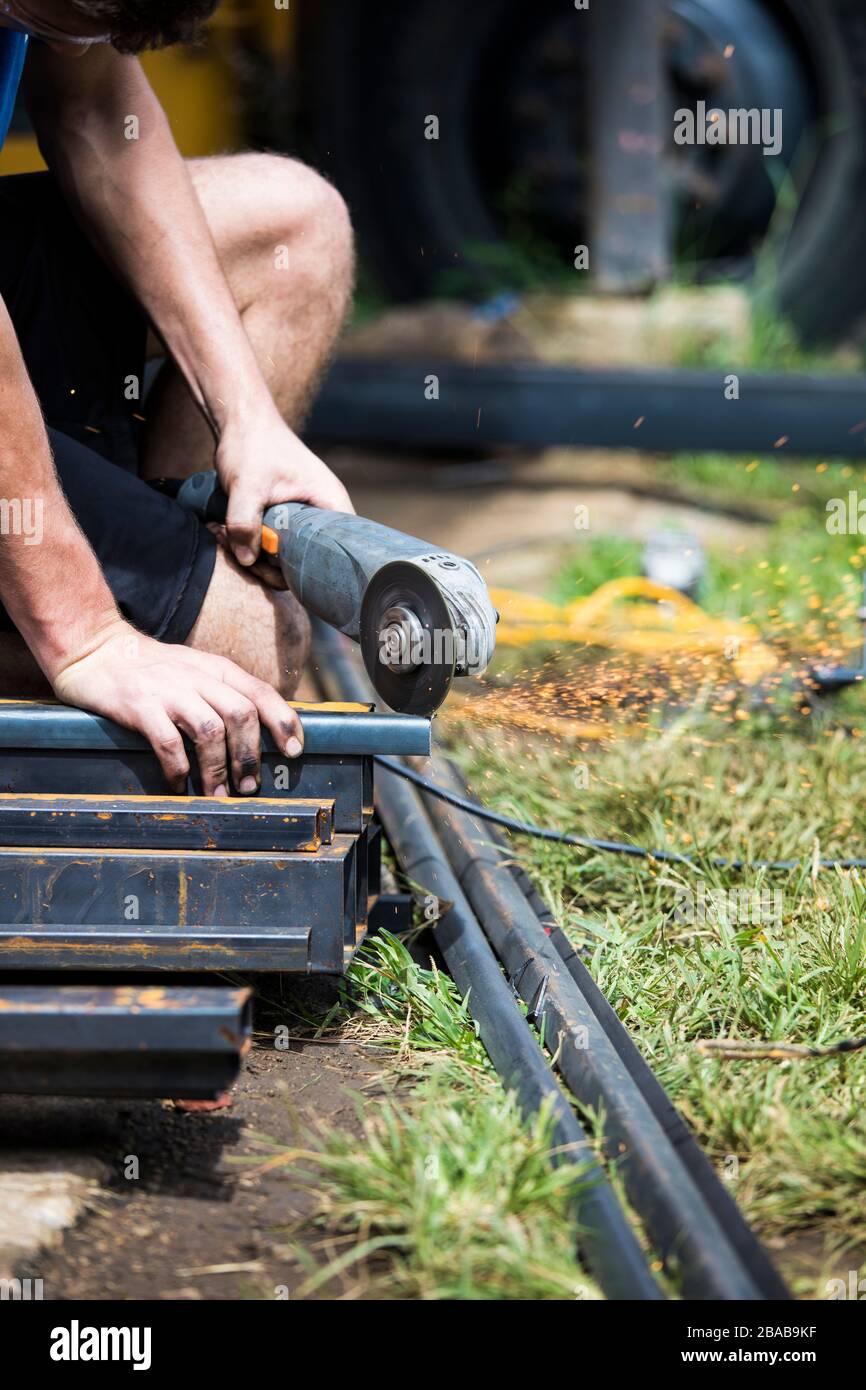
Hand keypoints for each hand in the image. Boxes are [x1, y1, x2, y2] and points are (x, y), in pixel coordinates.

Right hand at [52, 620, 303, 794]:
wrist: (95, 650)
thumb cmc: (151, 668)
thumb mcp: (195, 670)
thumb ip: (224, 693)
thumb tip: (258, 734)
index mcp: (216, 669)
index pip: (262, 693)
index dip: (283, 723)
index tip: (294, 751)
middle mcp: (197, 677)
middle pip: (241, 714)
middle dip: (250, 755)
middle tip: (250, 786)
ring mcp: (168, 691)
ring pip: (209, 731)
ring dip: (218, 768)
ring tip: (218, 794)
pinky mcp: (139, 706)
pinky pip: (168, 743)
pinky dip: (179, 770)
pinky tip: (178, 784)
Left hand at [216, 408, 353, 567]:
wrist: (241, 420)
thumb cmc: (253, 444)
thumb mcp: (247, 485)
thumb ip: (245, 522)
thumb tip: (247, 559)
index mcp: (330, 504)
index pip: (339, 551)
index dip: (314, 570)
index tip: (276, 566)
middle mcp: (323, 513)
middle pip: (310, 561)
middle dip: (273, 566)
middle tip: (242, 552)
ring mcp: (305, 517)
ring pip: (288, 555)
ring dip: (256, 556)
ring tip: (226, 535)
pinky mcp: (287, 518)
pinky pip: (276, 544)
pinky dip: (252, 546)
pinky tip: (227, 532)